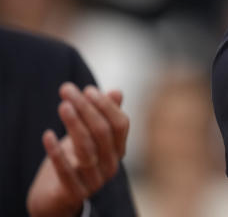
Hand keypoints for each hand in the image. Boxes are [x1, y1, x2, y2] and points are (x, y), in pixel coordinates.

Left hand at [26, 83, 128, 216]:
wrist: (55, 199)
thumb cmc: (73, 162)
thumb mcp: (88, 137)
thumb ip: (103, 116)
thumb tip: (117, 91)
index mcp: (118, 151)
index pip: (120, 124)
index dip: (105, 105)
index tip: (87, 89)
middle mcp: (111, 166)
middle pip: (102, 132)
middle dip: (85, 108)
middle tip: (66, 89)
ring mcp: (94, 181)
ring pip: (86, 149)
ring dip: (74, 124)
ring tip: (62, 105)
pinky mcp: (73, 193)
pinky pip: (66, 171)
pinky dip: (56, 152)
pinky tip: (47, 135)